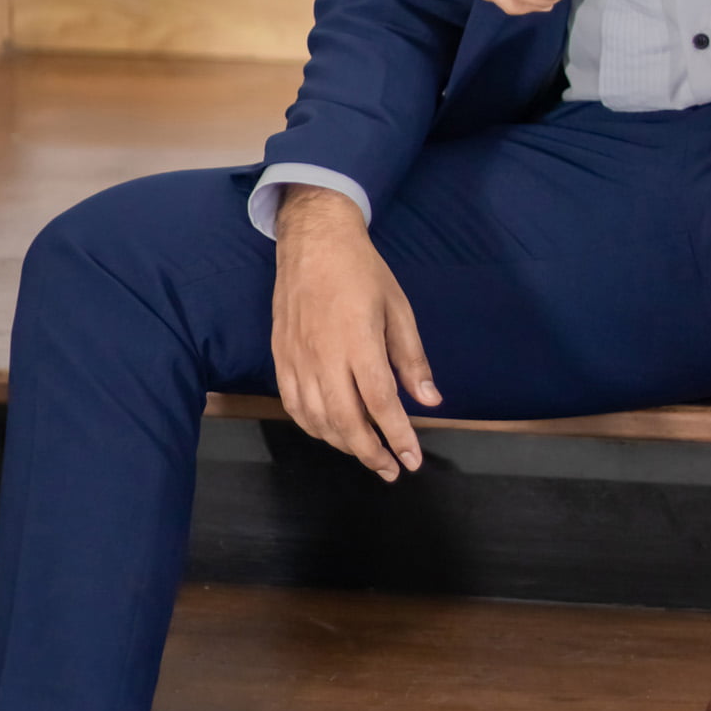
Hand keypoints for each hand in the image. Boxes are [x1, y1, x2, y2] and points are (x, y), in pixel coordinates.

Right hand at [270, 186, 441, 479]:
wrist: (313, 240)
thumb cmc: (361, 270)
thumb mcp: (398, 308)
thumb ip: (412, 359)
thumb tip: (430, 401)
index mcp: (358, 341)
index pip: (380, 402)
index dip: (397, 436)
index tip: (411, 459)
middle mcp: (323, 355)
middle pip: (345, 421)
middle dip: (371, 453)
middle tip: (391, 470)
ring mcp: (297, 358)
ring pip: (317, 420)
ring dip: (343, 445)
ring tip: (367, 453)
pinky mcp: (280, 357)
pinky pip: (293, 406)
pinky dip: (313, 428)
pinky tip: (331, 433)